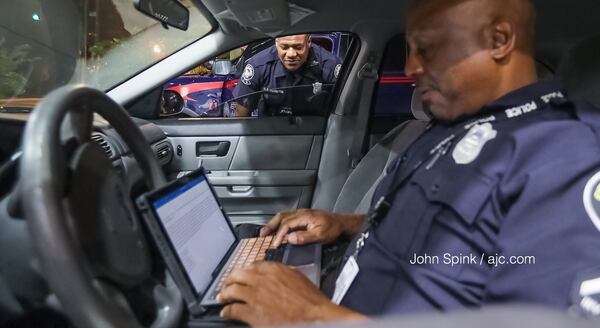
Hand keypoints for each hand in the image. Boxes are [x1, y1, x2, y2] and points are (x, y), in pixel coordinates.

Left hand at [218, 262, 364, 325]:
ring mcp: (255, 296)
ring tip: (222, 297)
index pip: (252, 265)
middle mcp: (261, 279)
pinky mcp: (252, 312)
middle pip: (237, 275)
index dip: (244, 271)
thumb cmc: (311, 301)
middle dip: (230, 280)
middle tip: (226, 284)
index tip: (242, 275)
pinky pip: (233, 309)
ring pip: (232, 291)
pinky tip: (226, 312)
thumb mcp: (298, 277)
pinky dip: (227, 311)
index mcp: (274, 269)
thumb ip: (283, 273)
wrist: (314, 317)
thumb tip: (276, 275)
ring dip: (225, 294)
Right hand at [260, 209, 364, 247]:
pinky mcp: (302, 216)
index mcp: (304, 216)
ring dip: (272, 223)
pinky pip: (286, 216)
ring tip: (265, 232)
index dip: (279, 235)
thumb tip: (289, 239)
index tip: (275, 244)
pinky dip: (278, 222)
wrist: (342, 223)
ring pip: (282, 215)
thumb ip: (304, 237)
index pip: (286, 225)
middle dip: (270, 226)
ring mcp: (301, 213)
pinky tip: (276, 228)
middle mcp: (301, 212)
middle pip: (281, 217)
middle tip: (262, 235)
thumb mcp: (320, 235)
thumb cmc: (333, 229)